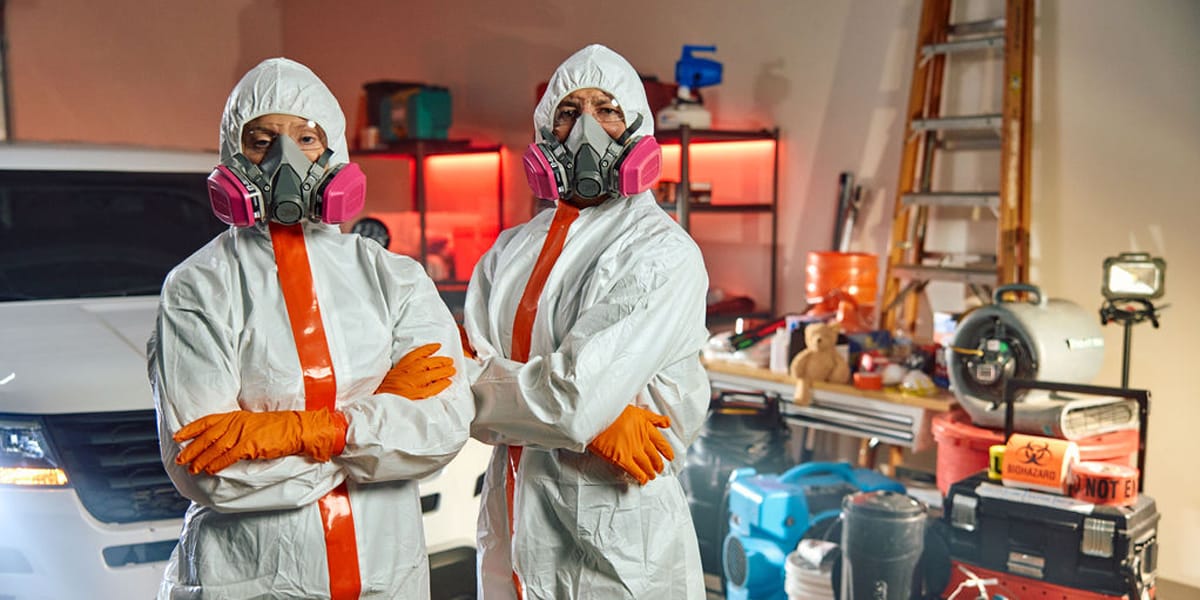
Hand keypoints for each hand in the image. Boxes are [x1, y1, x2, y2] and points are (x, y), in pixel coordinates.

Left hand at [173, 409, 347, 474]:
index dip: (191, 429)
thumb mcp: (255, 424)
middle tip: (180, 459)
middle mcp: (237, 422)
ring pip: (215, 448)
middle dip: (191, 448)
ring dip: (201, 460)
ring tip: (192, 468)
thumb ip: (238, 430)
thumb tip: (223, 443)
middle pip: (207, 436)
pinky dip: (217, 464)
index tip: (178, 436)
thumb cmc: (279, 428)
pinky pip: (229, 456)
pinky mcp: (250, 445)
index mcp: (237, 416)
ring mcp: (243, 433)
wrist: (297, 429)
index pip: (208, 421)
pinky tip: (210, 470)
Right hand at [375, 343, 455, 398]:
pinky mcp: (417, 395)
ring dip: (444, 371)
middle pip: (427, 363)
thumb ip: (403, 371)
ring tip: (452, 370)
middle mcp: (407, 373)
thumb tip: (418, 368)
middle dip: (440, 361)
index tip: (438, 346)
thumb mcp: (391, 376)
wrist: (376, 403)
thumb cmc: (382, 391)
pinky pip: (432, 388)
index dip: (429, 349)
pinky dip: (441, 384)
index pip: (416, 354)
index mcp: (400, 367)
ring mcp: (412, 384)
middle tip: (450, 361)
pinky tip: (448, 382)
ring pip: (432, 374)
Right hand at [587, 405, 674, 484]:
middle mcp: (641, 439)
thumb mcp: (636, 410)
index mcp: (645, 427)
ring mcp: (632, 450)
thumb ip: (653, 418)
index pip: (661, 442)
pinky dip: (641, 477)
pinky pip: (635, 471)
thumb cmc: (612, 411)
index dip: (667, 451)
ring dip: (650, 472)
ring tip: (651, 476)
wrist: (596, 416)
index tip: (670, 456)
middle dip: (658, 464)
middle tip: (660, 469)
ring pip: (646, 465)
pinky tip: (643, 480)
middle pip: (654, 456)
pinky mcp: (622, 458)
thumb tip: (667, 423)